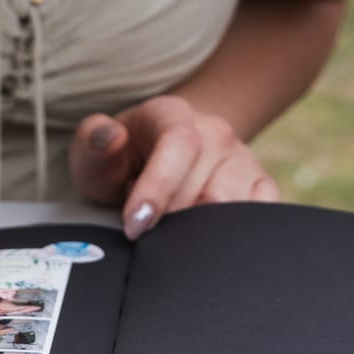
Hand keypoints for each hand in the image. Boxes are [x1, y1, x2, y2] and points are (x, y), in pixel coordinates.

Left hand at [68, 95, 279, 240]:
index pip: (180, 146)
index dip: (158, 189)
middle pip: (208, 190)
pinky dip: (234, 237)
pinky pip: (261, 217)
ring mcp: (243, 159)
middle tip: (148, 227)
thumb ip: (92, 141)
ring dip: (200, 232)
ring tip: (172, 226)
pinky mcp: (262, 186)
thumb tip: (111, 136)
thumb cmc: (120, 158)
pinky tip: (204, 238)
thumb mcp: (92, 151)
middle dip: (173, 221)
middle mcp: (216, 133)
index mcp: (174, 115)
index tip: (135, 225)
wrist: (154, 154)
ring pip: (236, 210)